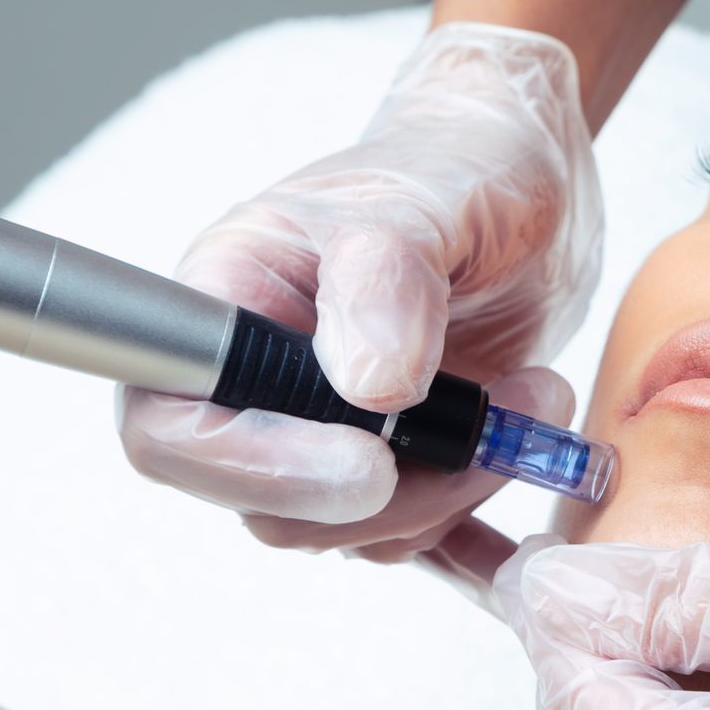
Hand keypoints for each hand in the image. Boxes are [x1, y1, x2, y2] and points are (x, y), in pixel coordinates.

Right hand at [117, 20, 601, 549]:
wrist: (518, 183)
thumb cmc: (451, 169)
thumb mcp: (424, 204)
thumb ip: (385, 282)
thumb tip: (367, 388)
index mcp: (226, 313)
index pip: (172, 432)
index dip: (254, 469)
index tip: (372, 462)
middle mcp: (261, 388)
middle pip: (275, 510)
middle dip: (397, 490)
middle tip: (499, 422)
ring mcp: (329, 436)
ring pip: (359, 532)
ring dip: (459, 488)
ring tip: (536, 397)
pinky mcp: (399, 469)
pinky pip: (418, 540)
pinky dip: (479, 527)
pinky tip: (532, 473)